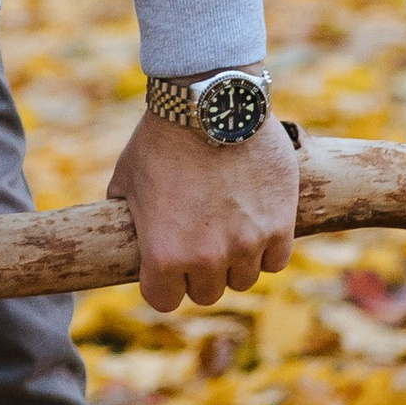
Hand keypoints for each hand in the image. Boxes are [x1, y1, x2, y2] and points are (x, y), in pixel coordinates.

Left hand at [108, 107, 299, 313]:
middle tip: (197, 242)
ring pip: (243, 279)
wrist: (209, 103)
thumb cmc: (161, 138)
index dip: (161, 284)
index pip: (164, 301)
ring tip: (226, 227)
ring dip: (234, 261)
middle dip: (198, 273)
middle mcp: (207, 258)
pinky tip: (254, 223)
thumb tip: (125, 234)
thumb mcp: (126, 179)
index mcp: (164, 254)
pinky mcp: (280, 225)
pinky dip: (266, 248)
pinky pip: (275, 260)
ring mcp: (247, 244)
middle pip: (206, 294)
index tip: (164, 268)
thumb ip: (127, 217)